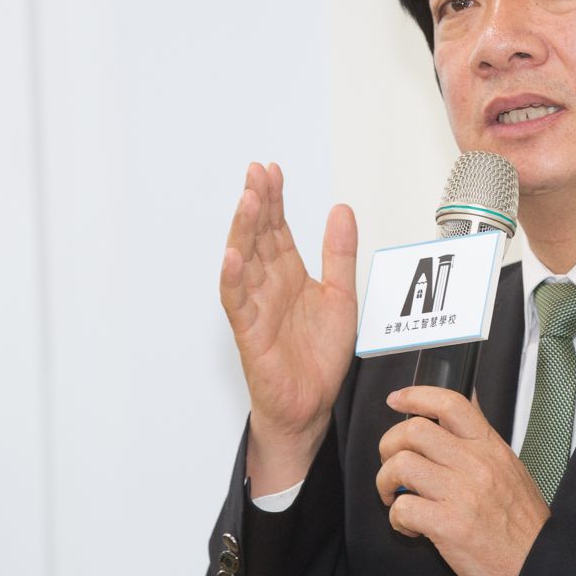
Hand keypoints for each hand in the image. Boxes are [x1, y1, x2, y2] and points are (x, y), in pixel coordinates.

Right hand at [221, 162, 357, 493]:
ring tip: (248, 202)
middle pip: (258, 237)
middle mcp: (269, 286)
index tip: (272, 170)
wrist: (311, 406)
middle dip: (257, 204)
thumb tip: (341, 210)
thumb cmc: (318, 358)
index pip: (277, 228)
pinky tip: (233, 256)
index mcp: (289, 275)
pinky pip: (237, 302)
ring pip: (243, 262)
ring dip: (243, 231)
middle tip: (257, 174)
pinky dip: (233, 279)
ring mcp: (256, 307)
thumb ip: (340, 254)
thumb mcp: (342, 296)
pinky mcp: (249, 333)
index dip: (274, 199)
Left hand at [375, 385, 550, 575]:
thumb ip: (481, 443)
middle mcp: (475, 464)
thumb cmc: (523, 525)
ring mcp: (461, 493)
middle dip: (389, 445)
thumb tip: (458, 415)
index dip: (416, 396)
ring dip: (386, 482)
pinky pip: (402, 508)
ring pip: (400, 465)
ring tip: (396, 497)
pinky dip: (397, 519)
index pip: (450, 403)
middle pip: (413, 431)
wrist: (537, 566)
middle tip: (391, 464)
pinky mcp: (448, 525)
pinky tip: (410, 527)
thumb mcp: (510, 469)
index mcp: (490, 448)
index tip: (397, 400)